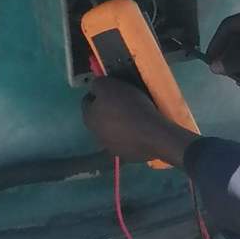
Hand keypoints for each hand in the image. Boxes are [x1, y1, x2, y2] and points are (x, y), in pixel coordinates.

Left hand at [82, 78, 197, 166]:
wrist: (152, 133)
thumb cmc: (129, 106)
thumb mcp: (109, 85)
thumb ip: (97, 84)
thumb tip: (95, 86)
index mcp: (89, 117)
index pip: (87, 100)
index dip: (98, 92)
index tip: (112, 89)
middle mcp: (95, 134)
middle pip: (98, 116)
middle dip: (107, 108)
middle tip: (123, 101)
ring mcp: (109, 146)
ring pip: (110, 130)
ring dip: (118, 123)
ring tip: (133, 115)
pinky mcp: (124, 154)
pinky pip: (124, 141)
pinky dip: (129, 135)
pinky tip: (139, 129)